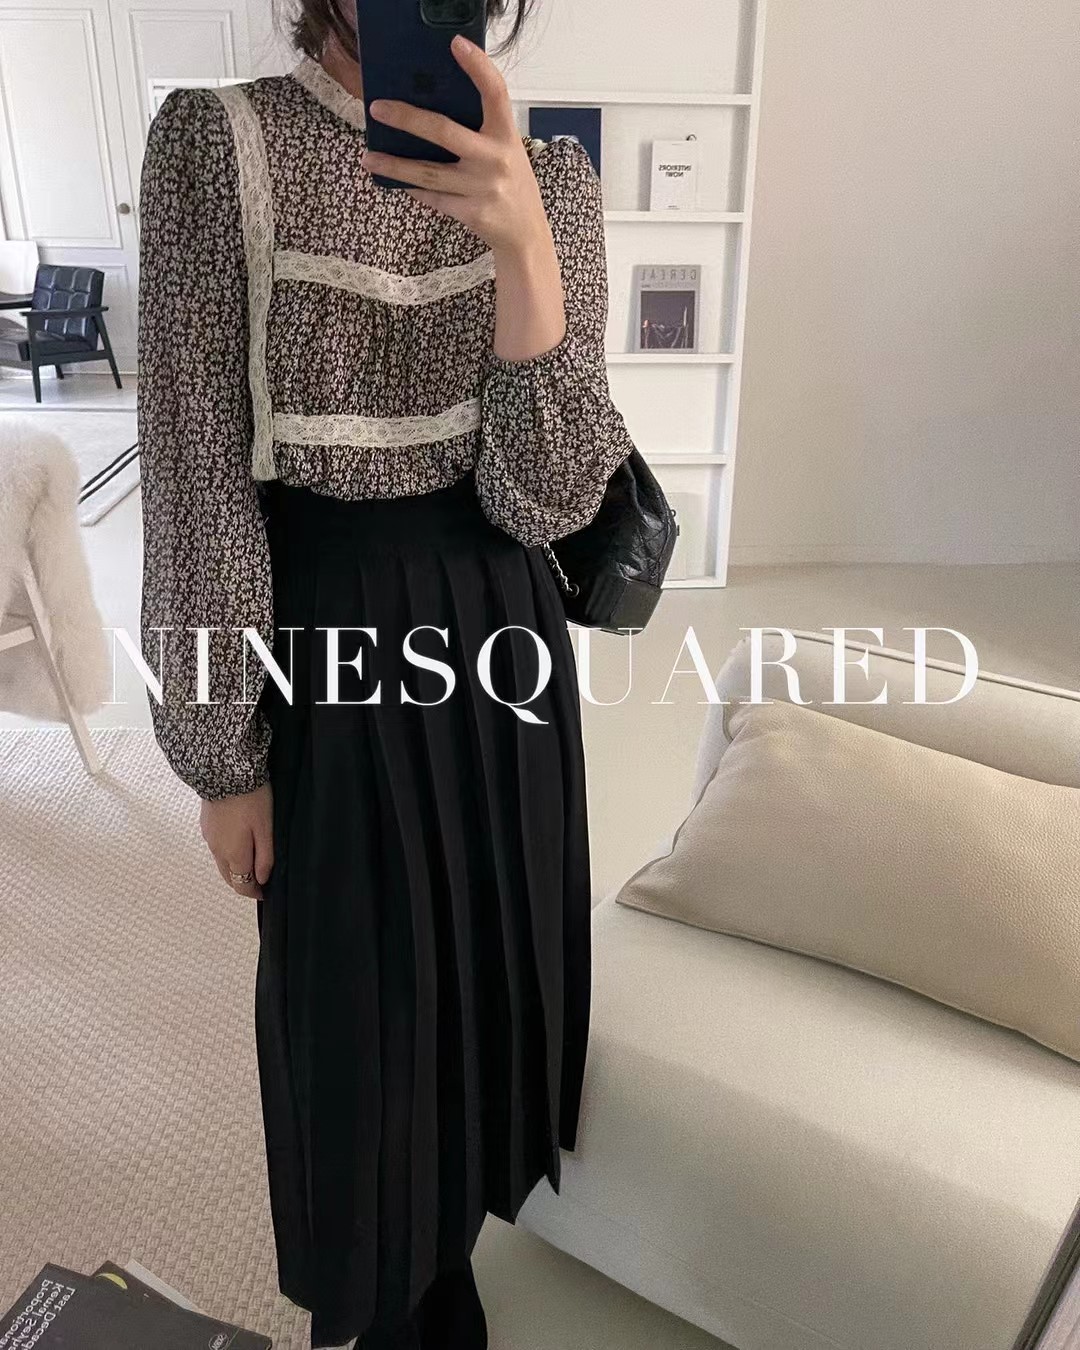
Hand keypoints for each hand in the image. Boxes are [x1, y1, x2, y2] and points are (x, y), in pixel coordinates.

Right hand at [200, 782, 273, 899]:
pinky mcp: (206, 825)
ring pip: (221, 862)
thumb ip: (265, 856)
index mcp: (233, 854)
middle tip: (259, 881)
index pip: (241, 885)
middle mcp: (217, 851)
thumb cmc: (251, 799)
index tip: (265, 892)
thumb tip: (262, 879)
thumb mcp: (266, 828)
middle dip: (243, 882)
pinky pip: (216, 848)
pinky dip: (227, 853)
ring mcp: (209, 838)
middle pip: (229, 877)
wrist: (224, 772)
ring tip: (251, 862)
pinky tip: (237, 843)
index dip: (253, 892)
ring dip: (234, 868)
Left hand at [361, 35, 551, 257]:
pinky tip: (394, 181)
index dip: (478, 66)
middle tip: (377, 108)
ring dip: (394, 165)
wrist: (526, 234)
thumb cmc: (511, 184)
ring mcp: (482, 188)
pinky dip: (413, 188)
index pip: (495, 92)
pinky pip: (433, 197)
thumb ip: (481, 131)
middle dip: (406, 119)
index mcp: (507, 136)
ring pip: (428, 172)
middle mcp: (495, 159)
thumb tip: (431, 108)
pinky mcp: (471, 213)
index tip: (456, 44)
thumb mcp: (506, 151)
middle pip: (443, 131)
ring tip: (368, 158)